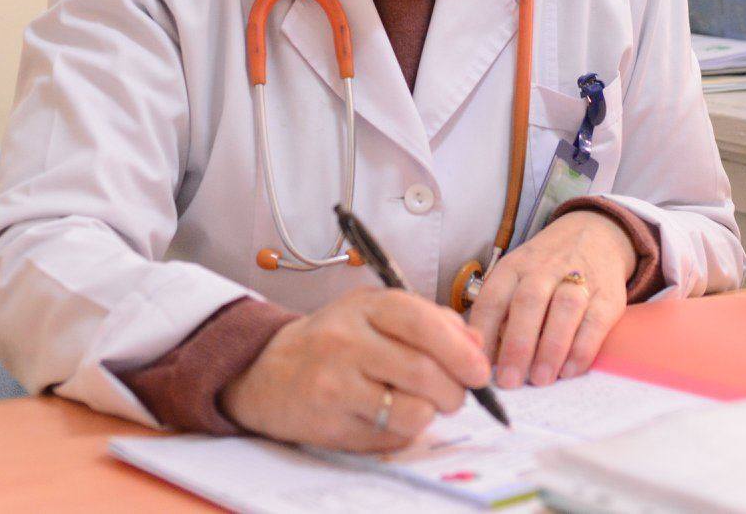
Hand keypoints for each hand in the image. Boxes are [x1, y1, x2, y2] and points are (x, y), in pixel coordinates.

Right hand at [219, 288, 490, 452]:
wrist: (265, 371)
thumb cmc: (333, 340)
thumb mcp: (374, 312)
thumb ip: (428, 321)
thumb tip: (476, 346)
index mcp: (364, 307)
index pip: (420, 322)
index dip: (459, 349)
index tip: (479, 371)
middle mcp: (347, 342)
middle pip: (424, 371)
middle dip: (455, 391)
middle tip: (456, 395)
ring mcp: (336, 386)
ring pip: (413, 411)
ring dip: (431, 415)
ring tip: (422, 405)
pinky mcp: (331, 426)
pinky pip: (390, 438)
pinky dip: (403, 432)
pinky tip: (388, 417)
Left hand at [467, 210, 634, 388]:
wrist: (595, 236)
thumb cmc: (545, 271)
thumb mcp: (516, 279)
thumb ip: (501, 314)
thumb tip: (486, 361)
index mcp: (514, 267)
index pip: (493, 297)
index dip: (484, 332)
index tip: (478, 365)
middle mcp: (544, 269)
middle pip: (528, 302)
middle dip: (518, 344)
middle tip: (511, 380)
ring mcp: (578, 278)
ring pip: (564, 308)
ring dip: (551, 347)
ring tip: (540, 379)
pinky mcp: (607, 294)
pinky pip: (595, 320)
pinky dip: (582, 347)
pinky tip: (570, 370)